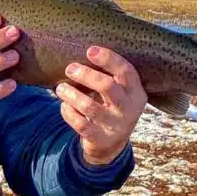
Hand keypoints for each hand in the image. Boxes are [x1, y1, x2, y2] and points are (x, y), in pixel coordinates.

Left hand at [56, 46, 146, 164]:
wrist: (111, 145)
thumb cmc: (111, 108)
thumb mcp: (120, 93)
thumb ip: (110, 76)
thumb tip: (85, 53)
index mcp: (136, 93)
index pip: (126, 71)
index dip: (108, 59)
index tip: (90, 51)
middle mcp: (129, 109)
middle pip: (107, 86)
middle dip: (85, 75)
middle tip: (70, 68)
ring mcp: (115, 126)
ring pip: (89, 106)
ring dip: (71, 94)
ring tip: (60, 88)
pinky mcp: (100, 139)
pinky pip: (80, 123)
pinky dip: (68, 112)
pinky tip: (64, 105)